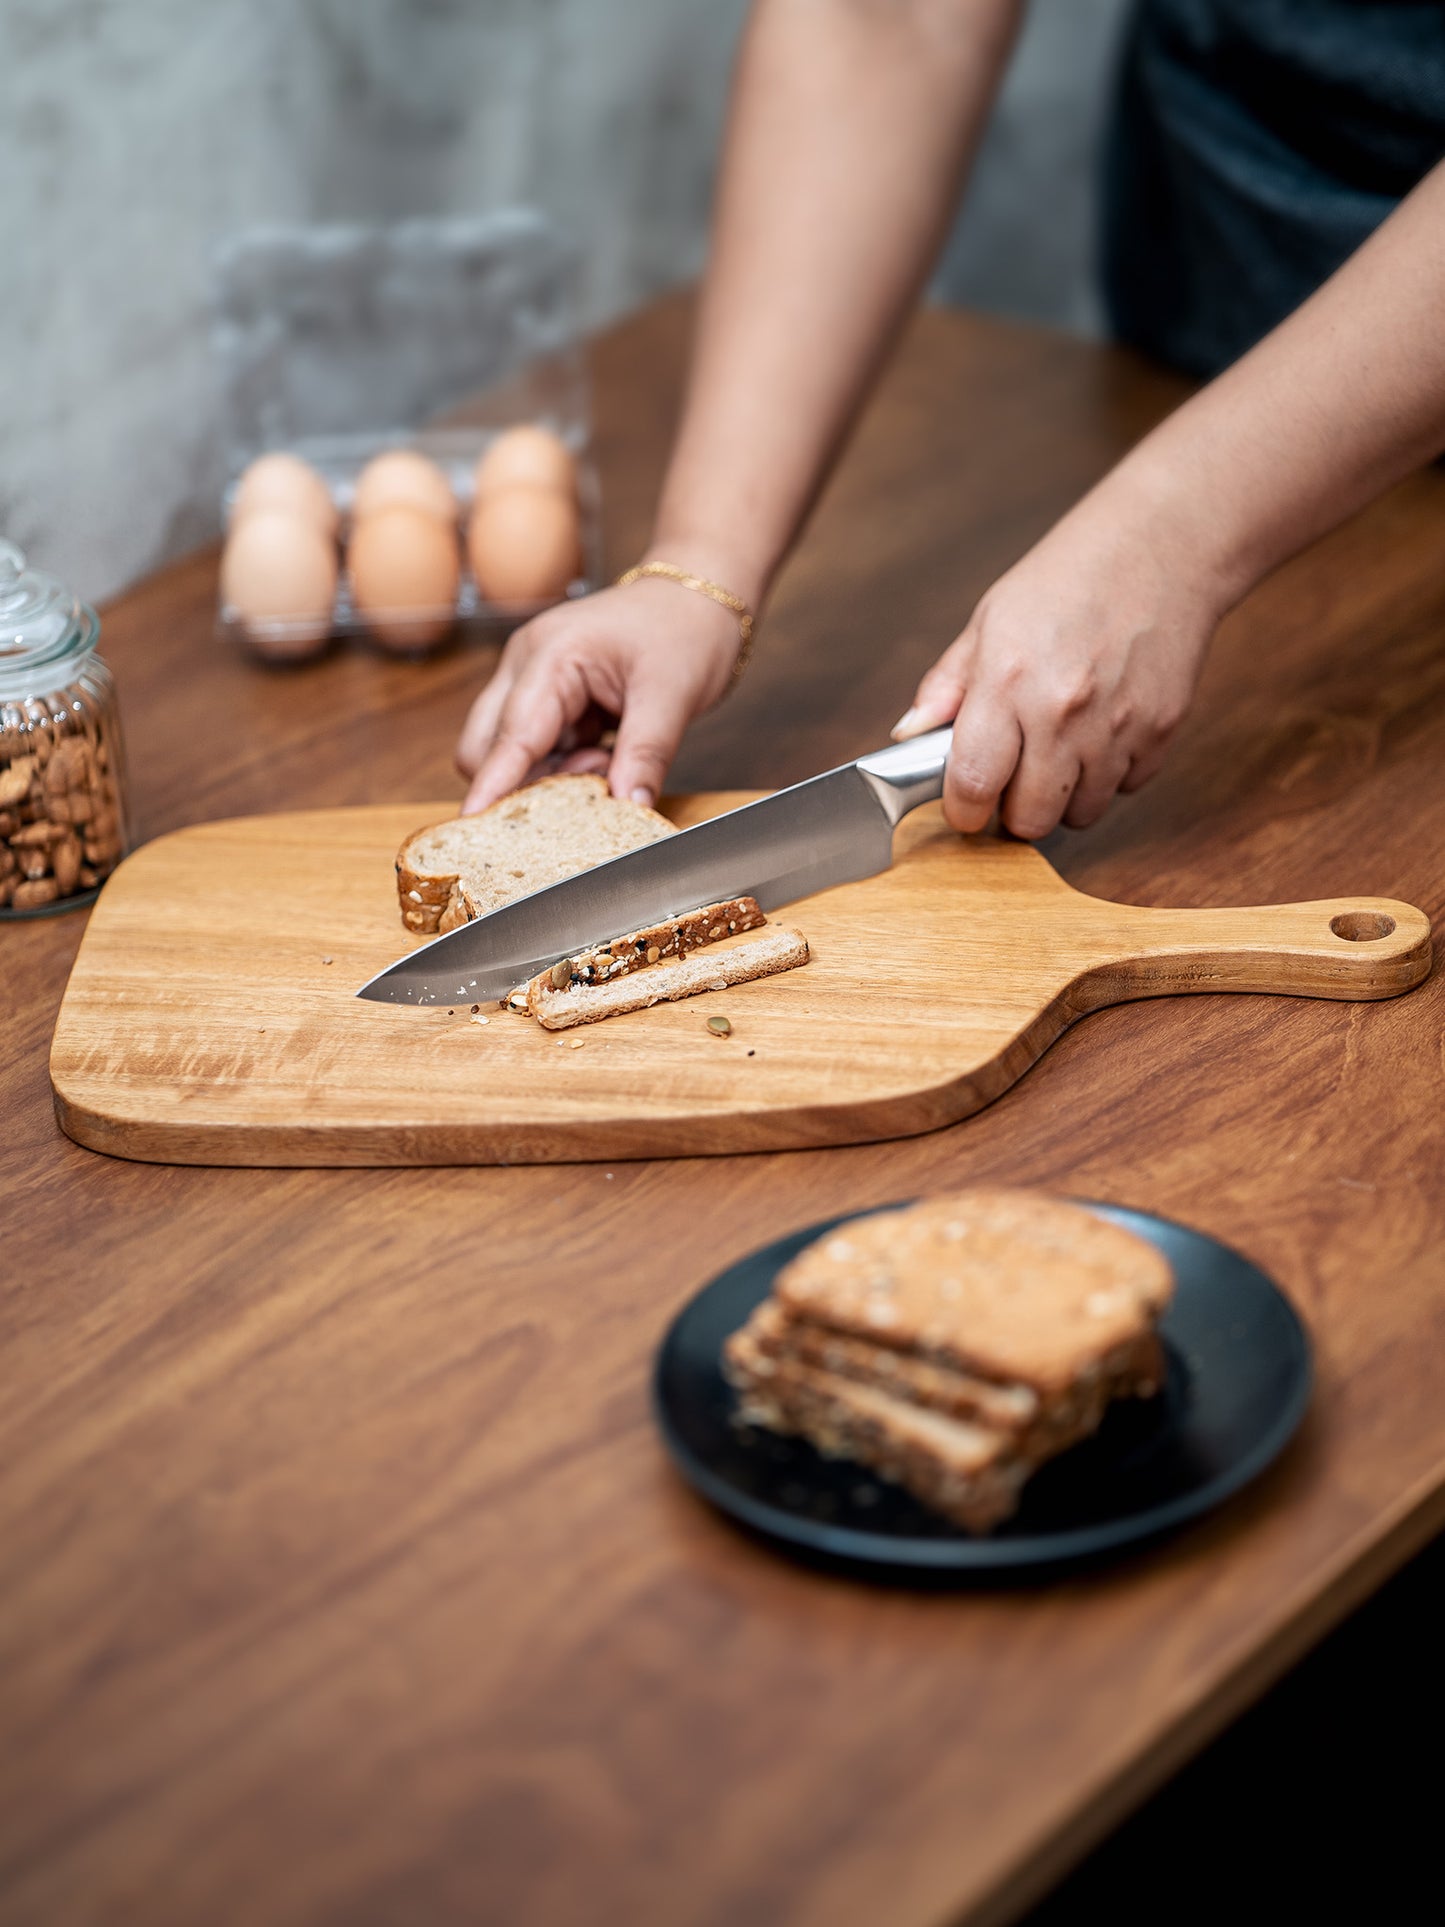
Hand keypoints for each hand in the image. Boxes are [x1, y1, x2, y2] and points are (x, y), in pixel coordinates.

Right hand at [456, 572, 743, 812]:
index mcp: (550, 654)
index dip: (493, 785)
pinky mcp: (549, 698)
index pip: (512, 734)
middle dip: (525, 783)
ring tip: (608, 760)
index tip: (471, 827)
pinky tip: (605, 754)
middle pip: (485, 747)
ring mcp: (533, 680)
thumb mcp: (673, 694)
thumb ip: (647, 754)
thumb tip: (629, 808)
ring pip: (510, 754)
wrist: (698, 595)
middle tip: (593, 781)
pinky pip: (536, 750)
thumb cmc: (685, 626)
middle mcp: (528, 665)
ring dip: (551, 776)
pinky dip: (564, 766)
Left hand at [893, 485, 1223, 836]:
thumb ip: (947, 686)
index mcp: (1008, 680)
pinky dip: (1109, 774)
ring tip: (1060, 748)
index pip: (972, 785)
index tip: (964, 804)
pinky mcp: (1161, 731)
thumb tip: (907, 735)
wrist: (1163, 544)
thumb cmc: (1070, 577)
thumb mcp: (990, 620)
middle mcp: (1062, 711)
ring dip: (1064, 795)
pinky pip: (1125, 789)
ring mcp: (1117, 726)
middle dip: (1014, 809)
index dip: (962, 809)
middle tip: (1013, 776)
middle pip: (1029, 819)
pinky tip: (1101, 730)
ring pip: (1081, 814)